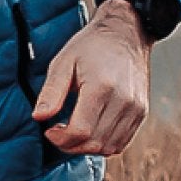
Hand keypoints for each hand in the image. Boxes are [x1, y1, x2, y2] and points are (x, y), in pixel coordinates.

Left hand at [32, 0, 151, 154]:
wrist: (126, 33)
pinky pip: (122, 142)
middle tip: (58, 132)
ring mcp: (136, 108)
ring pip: (109, 147)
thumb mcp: (63, 63)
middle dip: (70, 145)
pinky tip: (90, 131)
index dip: (60, 138)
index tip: (50, 130)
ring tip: (73, 131)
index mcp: (101, 88)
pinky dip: (103, 144)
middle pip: (94, 143)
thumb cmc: (91, 47)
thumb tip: (39, 117)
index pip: (80, 131)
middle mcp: (124, 101)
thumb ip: (51, 92)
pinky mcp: (142, 111)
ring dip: (86, 147)